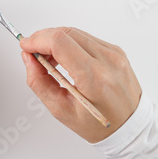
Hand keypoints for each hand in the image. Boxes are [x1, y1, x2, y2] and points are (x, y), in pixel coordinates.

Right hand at [20, 27, 141, 142]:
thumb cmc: (99, 124)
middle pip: (66, 33)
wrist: (131, 126)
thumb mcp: (62, 110)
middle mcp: (107, 61)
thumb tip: (28, 58)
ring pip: (75, 32)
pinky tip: (65, 58)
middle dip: (44, 38)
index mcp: (94, 77)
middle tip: (34, 52)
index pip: (60, 42)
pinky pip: (86, 38)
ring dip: (56, 40)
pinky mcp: (116, 50)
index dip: (38, 40)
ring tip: (49, 59)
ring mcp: (114, 53)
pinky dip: (70, 43)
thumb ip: (39, 82)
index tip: (26, 45)